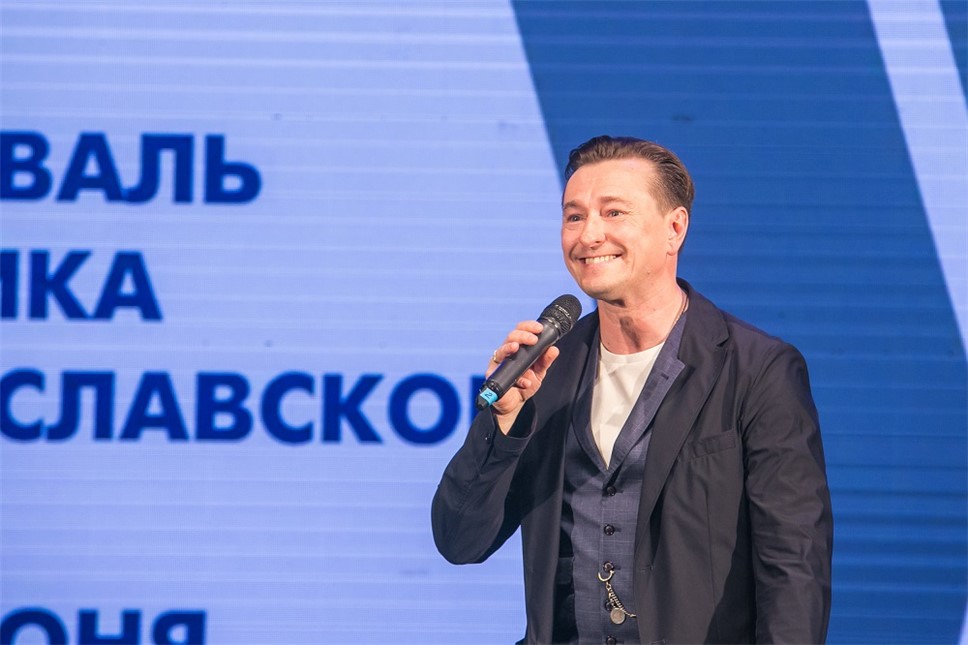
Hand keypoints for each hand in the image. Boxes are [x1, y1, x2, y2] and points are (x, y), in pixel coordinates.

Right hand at [486, 320, 559, 434]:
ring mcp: (498, 364)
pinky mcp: (492, 376)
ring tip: (516, 348)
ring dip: (509, 348)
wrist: (514, 403)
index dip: (528, 327)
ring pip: (501, 351)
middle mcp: (506, 353)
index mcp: (518, 348)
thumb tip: (554, 349)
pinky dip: (517, 378)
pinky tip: (526, 382)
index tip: (539, 328)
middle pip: (510, 337)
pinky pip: (502, 373)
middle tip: (533, 339)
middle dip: (521, 336)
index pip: (520, 331)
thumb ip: (545, 361)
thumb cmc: (525, 383)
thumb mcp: (539, 372)